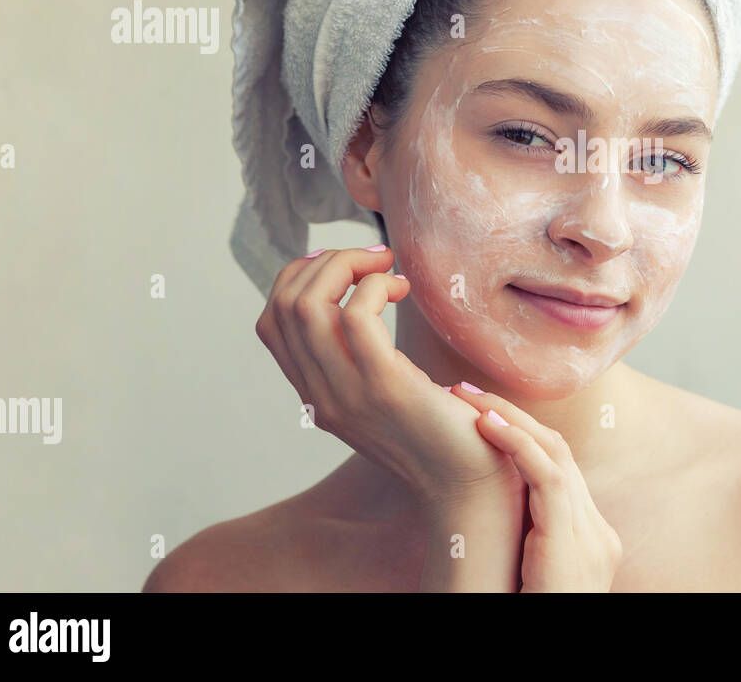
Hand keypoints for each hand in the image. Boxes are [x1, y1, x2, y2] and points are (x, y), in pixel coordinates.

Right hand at [253, 245, 523, 512]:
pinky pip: (355, 316)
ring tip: (386, 266)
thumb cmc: (442, 429)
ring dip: (347, 265)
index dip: (298, 278)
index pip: (271, 322)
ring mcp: (347, 393)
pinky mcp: (384, 387)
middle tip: (374, 258)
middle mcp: (320, 395)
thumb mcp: (386, 390)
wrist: (469, 483)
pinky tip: (403, 289)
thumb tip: (363, 293)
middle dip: (326, 262)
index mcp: (316, 394)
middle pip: (285, 305)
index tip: (343, 264)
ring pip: (308, 305)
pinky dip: (375, 286)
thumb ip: (363, 357)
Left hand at [449, 384, 623, 592]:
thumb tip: (493, 519)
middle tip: (466, 391)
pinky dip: (517, 444)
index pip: (560, 469)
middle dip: (512, 415)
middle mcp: (597, 533)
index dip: (521, 436)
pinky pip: (549, 479)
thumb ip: (528, 546)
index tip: (481, 416)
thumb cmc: (531, 610)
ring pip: (555, 454)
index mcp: (591, 539)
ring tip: (468, 398)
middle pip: (559, 451)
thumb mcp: (533, 577)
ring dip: (508, 418)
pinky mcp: (572, 545)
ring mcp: (591, 538)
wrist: (554, 664)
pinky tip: (486, 424)